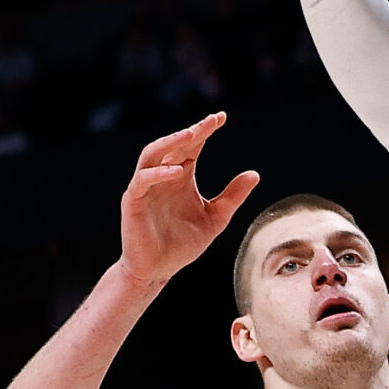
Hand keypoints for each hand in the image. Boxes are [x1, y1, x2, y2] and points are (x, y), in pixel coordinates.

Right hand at [118, 114, 260, 287]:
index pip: (192, 146)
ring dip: (171, 142)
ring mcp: (146, 188)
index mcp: (181, 177)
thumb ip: (233, 196)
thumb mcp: (216, 218)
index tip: (222, 118)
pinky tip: (178, 172)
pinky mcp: (134, 202)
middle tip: (211, 121)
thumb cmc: (183, 244)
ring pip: (152, 154)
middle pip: (174, 145)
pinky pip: (143, 181)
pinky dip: (159, 173)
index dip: (205, 130)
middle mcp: (162, 177)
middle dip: (192, 131)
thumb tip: (255, 174)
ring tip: (191, 134)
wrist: (159, 270)